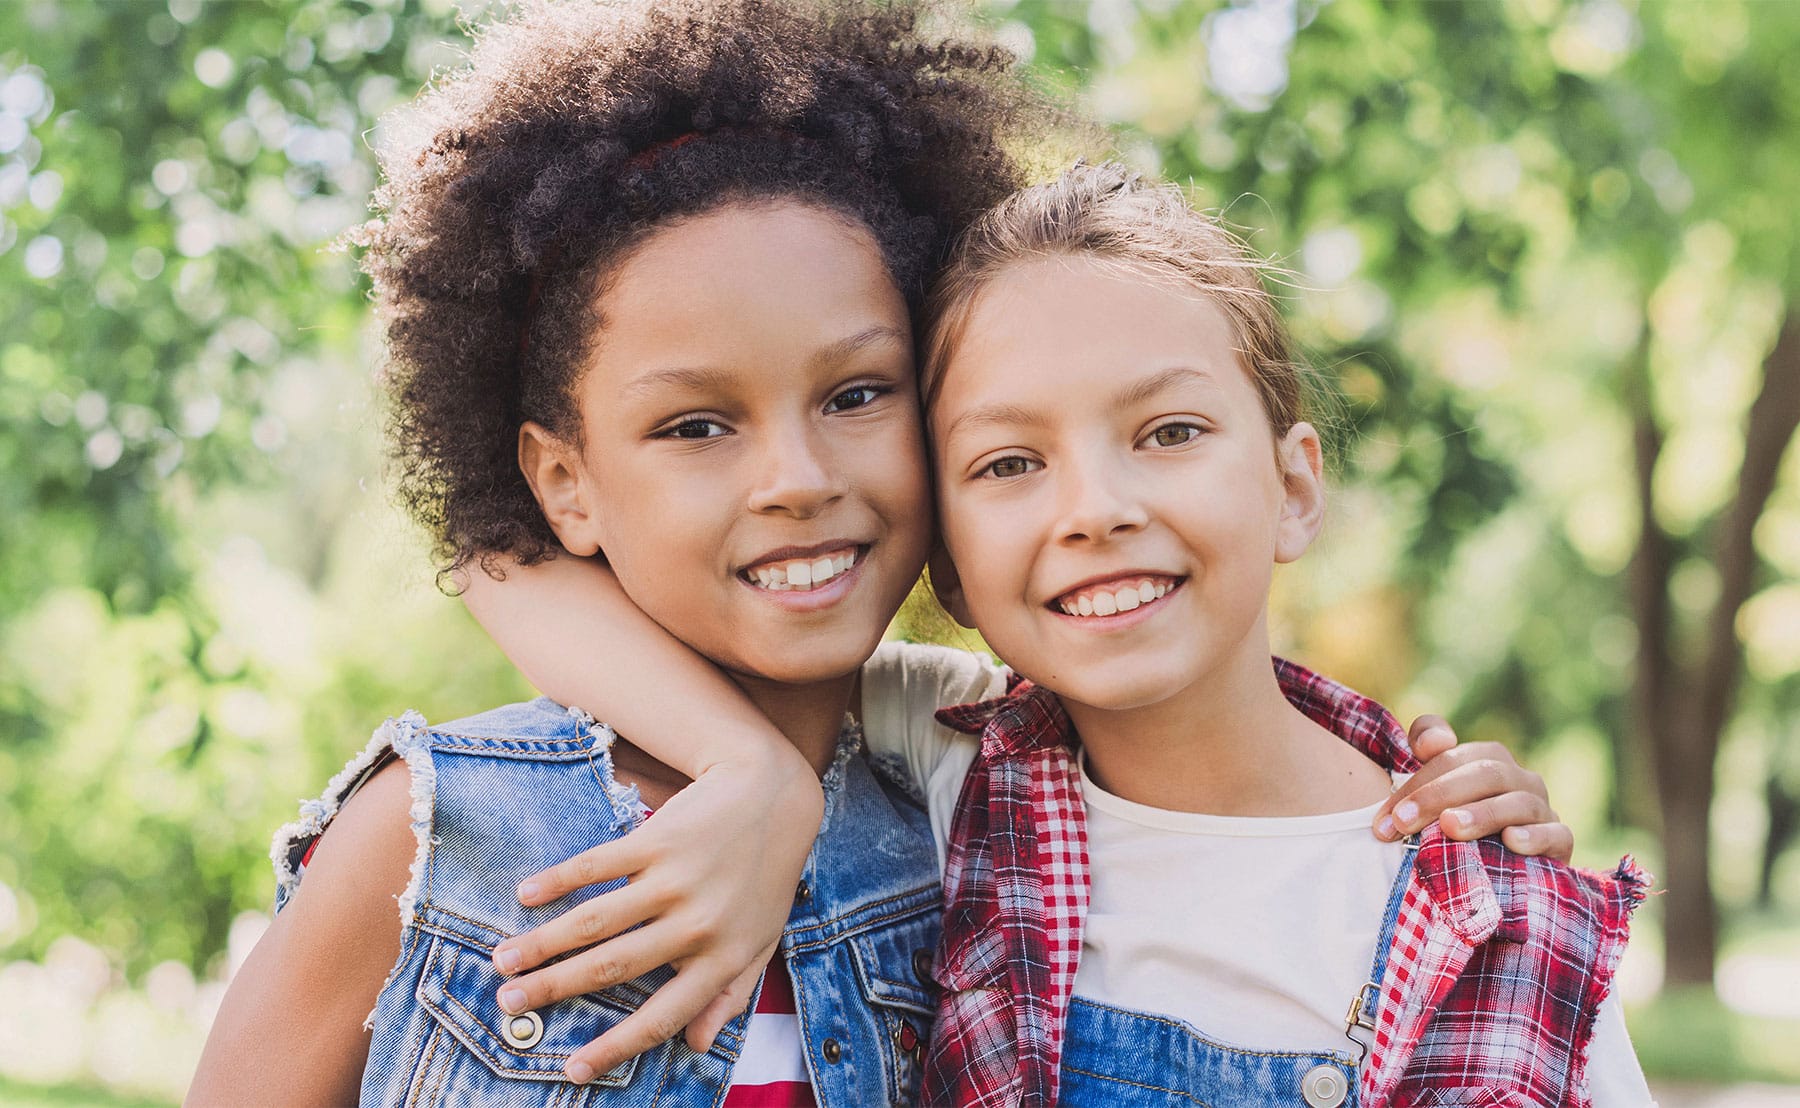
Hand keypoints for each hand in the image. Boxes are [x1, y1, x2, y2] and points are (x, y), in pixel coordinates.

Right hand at [489, 742, 822, 1083]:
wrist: (776, 796)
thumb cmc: (765, 877)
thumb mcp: (760, 941)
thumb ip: (731, 995)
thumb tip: (696, 1045)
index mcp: (723, 959)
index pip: (661, 1017)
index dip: (614, 1048)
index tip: (572, 1070)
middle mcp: (697, 925)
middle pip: (612, 967)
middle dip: (553, 989)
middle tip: (508, 1004)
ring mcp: (676, 880)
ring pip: (595, 921)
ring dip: (542, 943)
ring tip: (503, 960)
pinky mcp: (658, 839)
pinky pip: (597, 865)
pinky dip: (558, 881)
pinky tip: (526, 894)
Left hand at [1372, 715, 1572, 862]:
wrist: (1502, 875)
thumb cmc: (1458, 830)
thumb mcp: (1434, 799)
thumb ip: (1428, 760)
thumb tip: (1433, 742)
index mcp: (1486, 760)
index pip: (1451, 756)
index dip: (1418, 781)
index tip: (1387, 817)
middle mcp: (1518, 779)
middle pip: (1483, 773)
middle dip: (1439, 796)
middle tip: (1404, 822)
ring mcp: (1542, 809)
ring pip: (1518, 802)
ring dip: (1483, 814)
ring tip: (1450, 827)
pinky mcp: (1561, 842)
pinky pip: (1556, 833)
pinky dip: (1535, 836)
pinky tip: (1511, 841)